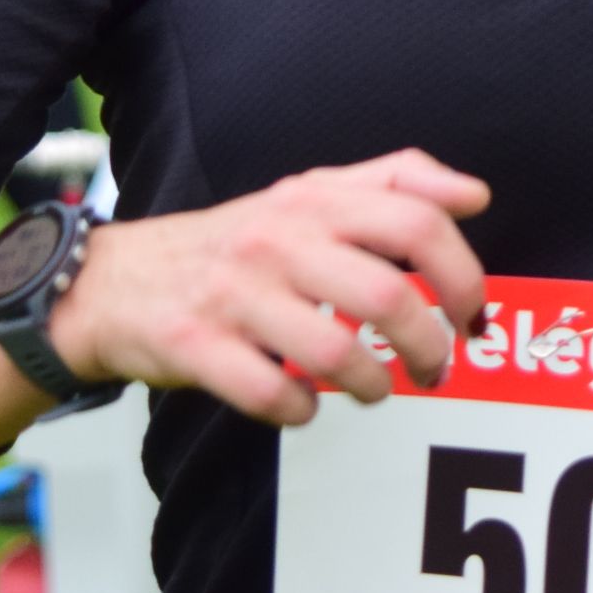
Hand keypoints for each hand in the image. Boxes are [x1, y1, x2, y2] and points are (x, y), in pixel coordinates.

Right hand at [51, 147, 488, 424]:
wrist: (117, 281)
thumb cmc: (236, 244)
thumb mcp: (309, 195)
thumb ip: (396, 182)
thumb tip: (475, 194)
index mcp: (315, 200)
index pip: (417, 222)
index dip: (462, 273)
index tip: (472, 315)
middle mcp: (278, 240)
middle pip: (387, 295)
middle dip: (428, 345)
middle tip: (434, 367)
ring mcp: (236, 294)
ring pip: (335, 351)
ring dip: (372, 385)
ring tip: (375, 389)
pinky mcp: (197, 346)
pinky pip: (270, 393)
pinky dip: (301, 410)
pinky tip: (306, 404)